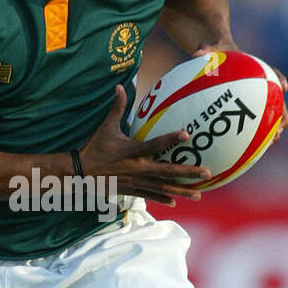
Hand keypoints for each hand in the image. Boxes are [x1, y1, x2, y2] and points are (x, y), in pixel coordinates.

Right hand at [80, 85, 210, 206]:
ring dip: (181, 191)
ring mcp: (135, 181)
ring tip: (198, 195)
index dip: (170, 139)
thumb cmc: (94, 147)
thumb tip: (119, 86)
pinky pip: (150, 195)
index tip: (187, 135)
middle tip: (206, 174)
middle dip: (188, 173)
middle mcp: (137, 167)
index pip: (155, 143)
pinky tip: (175, 202)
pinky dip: (162, 199)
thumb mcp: (106, 127)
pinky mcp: (130, 190)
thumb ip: (117, 107)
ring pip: (162, 187)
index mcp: (132, 150)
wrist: (80, 172)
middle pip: (167, 171)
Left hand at [193, 44, 287, 143]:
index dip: (280, 80)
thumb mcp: (212, 49)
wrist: (220, 56)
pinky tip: (246, 148)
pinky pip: (254, 123)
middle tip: (279, 128)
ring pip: (272, 117)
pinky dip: (254, 135)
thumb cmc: (218, 53)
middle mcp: (263, 87)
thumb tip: (196, 53)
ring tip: (270, 142)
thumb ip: (206, 49)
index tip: (284, 87)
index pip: (274, 73)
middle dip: (282, 116)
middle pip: (280, 102)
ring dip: (274, 129)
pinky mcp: (248, 109)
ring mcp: (257, 100)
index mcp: (258, 69)